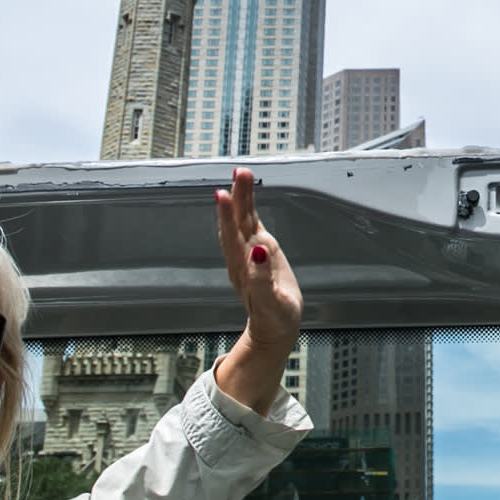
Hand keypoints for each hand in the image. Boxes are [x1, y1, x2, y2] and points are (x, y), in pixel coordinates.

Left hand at [212, 168, 302, 414]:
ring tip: (243, 173)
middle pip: (236, 222)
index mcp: (243, 269)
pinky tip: (247, 190)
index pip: (232, 238)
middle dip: (237, 198)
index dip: (228, 217)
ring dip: (241, 196)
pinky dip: (249, 205)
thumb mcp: (271, 304)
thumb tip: (257, 250)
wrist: (274, 326)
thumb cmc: (274, 318)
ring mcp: (248, 251)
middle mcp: (242, 256)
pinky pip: (251, 222)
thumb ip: (261, 278)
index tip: (225, 196)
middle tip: (239, 173)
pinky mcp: (259, 248)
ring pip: (242, 218)